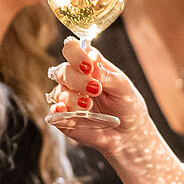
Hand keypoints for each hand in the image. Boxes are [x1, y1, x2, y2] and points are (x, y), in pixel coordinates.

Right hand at [48, 39, 157, 154]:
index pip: (73, 49)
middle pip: (63, 70)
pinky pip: (54, 110)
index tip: (89, 67)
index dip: (76, 55)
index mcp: (89, 65)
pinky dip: (59, 109)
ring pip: (59, 91)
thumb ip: (106, 74)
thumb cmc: (127, 105)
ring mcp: (68, 98)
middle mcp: (75, 79)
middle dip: (78, 80)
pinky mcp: (64, 117)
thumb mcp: (124, 87)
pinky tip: (66, 110)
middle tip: (96, 90)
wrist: (128, 134)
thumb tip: (91, 60)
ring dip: (73, 98)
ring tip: (89, 106)